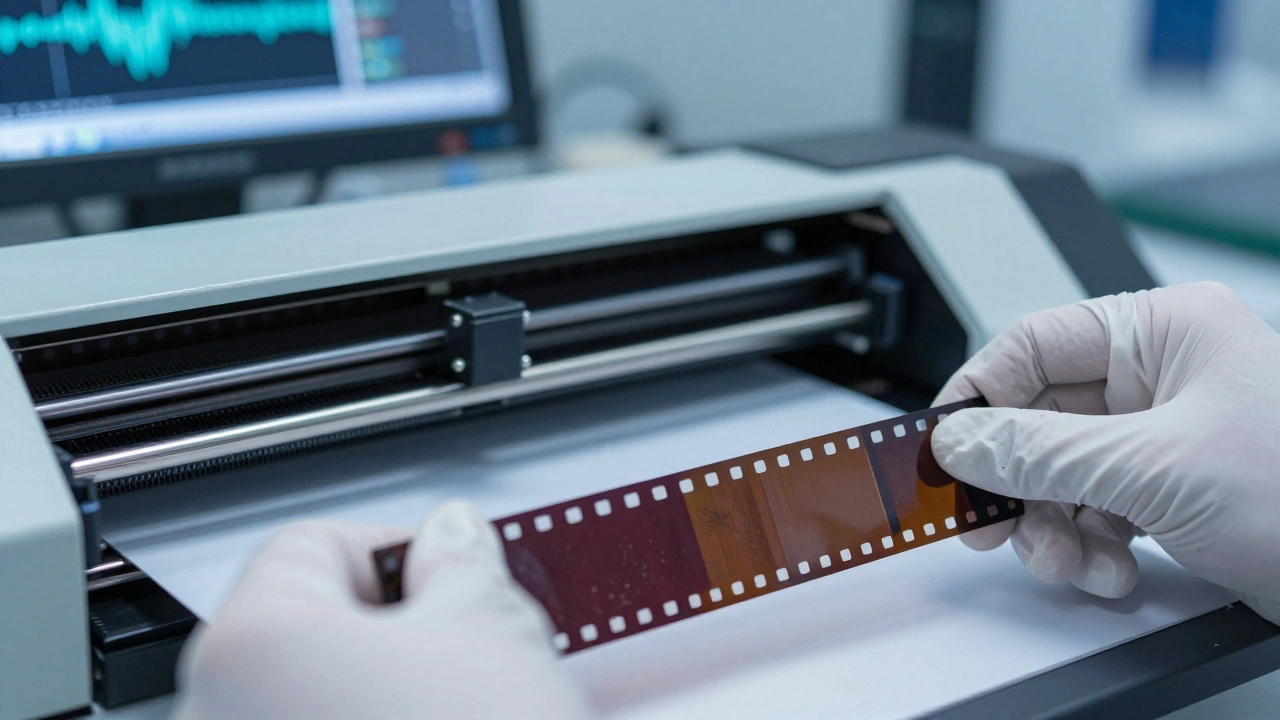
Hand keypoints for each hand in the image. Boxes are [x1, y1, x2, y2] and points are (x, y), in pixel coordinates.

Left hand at [170, 501, 589, 719]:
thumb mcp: (493, 630)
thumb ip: (462, 562)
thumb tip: (454, 535)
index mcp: (251, 646)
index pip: (316, 544)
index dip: (403, 547)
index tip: (458, 569)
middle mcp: (217, 714)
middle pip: (314, 630)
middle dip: (403, 629)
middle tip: (475, 647)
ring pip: (317, 695)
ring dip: (390, 690)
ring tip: (468, 704)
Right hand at [930, 282, 1279, 624]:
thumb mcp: (1155, 468)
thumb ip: (1041, 452)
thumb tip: (961, 442)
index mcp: (1164, 331)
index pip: (1033, 346)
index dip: (979, 399)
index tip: (945, 448)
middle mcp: (1163, 375)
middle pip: (1042, 418)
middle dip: (1021, 483)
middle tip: (987, 522)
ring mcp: (1168, 434)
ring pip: (1064, 471)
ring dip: (1054, 526)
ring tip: (1068, 562)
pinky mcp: (1174, 487)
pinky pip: (1097, 507)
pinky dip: (1090, 546)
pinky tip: (1109, 571)